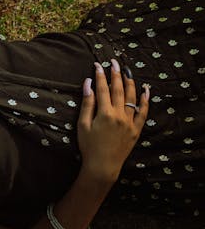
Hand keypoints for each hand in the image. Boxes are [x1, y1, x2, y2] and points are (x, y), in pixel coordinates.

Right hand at [77, 59, 148, 183]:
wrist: (103, 166)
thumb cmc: (89, 146)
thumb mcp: (83, 124)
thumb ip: (87, 103)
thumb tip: (88, 83)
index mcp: (105, 114)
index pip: (102, 89)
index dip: (100, 75)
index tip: (97, 65)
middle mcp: (120, 116)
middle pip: (119, 89)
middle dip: (115, 74)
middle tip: (114, 62)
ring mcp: (130, 122)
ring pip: (132, 98)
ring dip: (129, 82)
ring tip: (126, 72)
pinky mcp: (136, 129)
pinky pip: (143, 112)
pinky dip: (145, 100)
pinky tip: (145, 90)